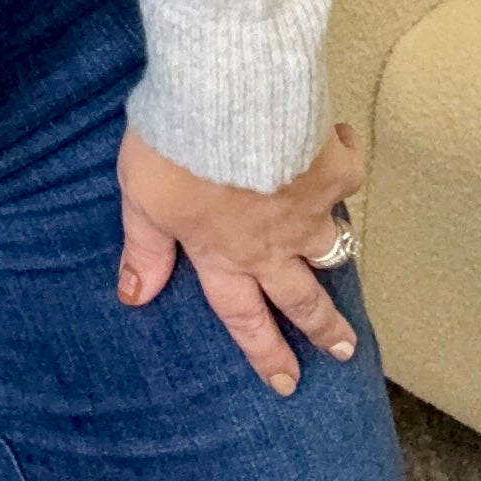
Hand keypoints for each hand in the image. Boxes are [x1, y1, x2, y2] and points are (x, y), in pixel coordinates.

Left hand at [115, 116, 367, 395]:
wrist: (227, 100)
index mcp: (221, 253)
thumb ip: (144, 247)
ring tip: (345, 266)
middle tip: (343, 351)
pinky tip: (341, 143)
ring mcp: (306, 209)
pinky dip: (344, 159)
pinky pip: (347, 173)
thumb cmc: (175, 148)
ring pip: (331, 246)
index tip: (285, 381)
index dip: (263, 350)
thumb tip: (134, 296)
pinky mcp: (332, 168)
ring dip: (338, 257)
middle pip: (300, 296)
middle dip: (322, 328)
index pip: (242, 315)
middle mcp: (269, 242)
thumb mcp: (143, 198)